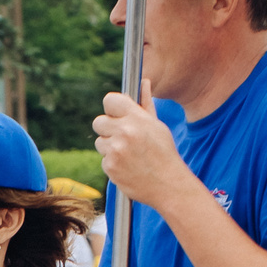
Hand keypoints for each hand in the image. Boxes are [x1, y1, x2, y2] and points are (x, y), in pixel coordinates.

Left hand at [92, 79, 188, 211]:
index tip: (115, 113)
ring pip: (99, 142)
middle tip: (122, 137)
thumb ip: (145, 104)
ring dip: (110, 147)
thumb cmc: (164, 153)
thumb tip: (144, 82)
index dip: (111, 107)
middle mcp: (125, 132)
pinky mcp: (109, 166)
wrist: (168, 184)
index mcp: (137, 118)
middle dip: (107, 129)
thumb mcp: (158, 126)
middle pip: (98, 122)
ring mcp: (115, 150)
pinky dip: (112, 163)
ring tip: (129, 154)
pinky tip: (128, 166)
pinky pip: (103, 159)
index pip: (109, 100)